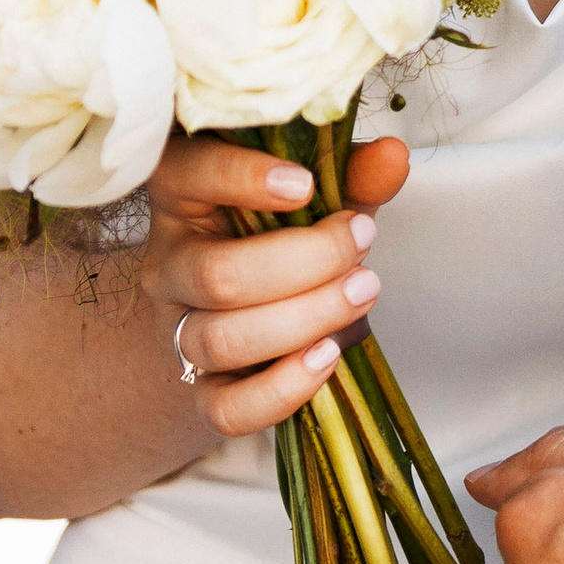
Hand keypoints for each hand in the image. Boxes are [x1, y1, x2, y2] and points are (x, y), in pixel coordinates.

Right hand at [142, 132, 408, 439]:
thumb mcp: (312, 199)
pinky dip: (284, 389)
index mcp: (183, 198)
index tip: (305, 184)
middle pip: (216, 275)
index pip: (183, 175)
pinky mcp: (200, 393)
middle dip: (303, 262)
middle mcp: (170, 266)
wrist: (234, 319)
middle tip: (364, 242)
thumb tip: (393, 156)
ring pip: (222, 340)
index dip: (239, 178)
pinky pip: (228, 408)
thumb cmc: (275, 242)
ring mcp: (178, 333)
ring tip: (363, 293)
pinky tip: (328, 357)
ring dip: (304, 319)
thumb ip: (350, 176)